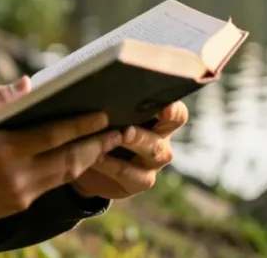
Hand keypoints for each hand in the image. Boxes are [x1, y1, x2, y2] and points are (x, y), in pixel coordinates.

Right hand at [0, 76, 123, 226]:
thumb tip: (29, 84)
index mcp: (1, 148)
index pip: (52, 135)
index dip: (80, 125)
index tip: (102, 114)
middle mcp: (15, 174)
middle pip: (68, 158)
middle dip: (96, 143)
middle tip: (118, 129)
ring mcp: (20, 193)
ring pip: (65, 174)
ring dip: (88, 158)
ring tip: (107, 142)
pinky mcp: (20, 204)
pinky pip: (53, 184)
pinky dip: (70, 169)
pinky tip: (80, 156)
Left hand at [69, 100, 187, 199]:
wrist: (89, 162)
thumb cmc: (101, 128)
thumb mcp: (107, 115)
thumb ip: (114, 104)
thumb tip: (104, 87)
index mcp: (159, 119)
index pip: (177, 114)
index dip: (173, 111)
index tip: (164, 108)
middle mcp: (161, 140)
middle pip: (164, 135)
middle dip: (144, 133)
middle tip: (126, 130)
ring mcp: (153, 163)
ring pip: (154, 153)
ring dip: (135, 146)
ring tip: (114, 140)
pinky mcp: (141, 181)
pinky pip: (132, 175)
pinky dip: (113, 165)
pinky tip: (97, 158)